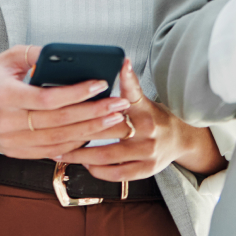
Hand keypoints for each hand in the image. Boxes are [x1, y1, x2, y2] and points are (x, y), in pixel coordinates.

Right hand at [0, 45, 130, 161]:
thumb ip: (39, 54)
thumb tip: (71, 56)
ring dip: (90, 132)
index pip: (48, 99)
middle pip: (59, 122)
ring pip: (59, 141)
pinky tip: (93, 134)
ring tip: (114, 121)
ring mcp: (11, 142)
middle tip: (120, 106)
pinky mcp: (15, 152)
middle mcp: (7, 123)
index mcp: (5, 96)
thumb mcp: (9, 57)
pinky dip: (74, 144)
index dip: (77, 93)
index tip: (101, 84)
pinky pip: (51, 151)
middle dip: (94, 114)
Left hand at [57, 61, 224, 180]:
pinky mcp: (146, 169)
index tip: (112, 69)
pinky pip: (116, 173)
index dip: (126, 78)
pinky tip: (84, 164)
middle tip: (55, 129)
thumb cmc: (153, 116)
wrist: (180, 139)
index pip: (132, 91)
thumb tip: (122, 62)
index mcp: (144, 108)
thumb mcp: (142, 99)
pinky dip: (97, 170)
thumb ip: (129, 86)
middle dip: (79, 130)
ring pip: (107, 155)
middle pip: (108, 129)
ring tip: (61, 152)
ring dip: (81, 155)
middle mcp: (147, 129)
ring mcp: (147, 152)